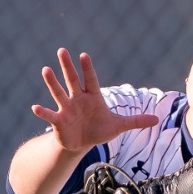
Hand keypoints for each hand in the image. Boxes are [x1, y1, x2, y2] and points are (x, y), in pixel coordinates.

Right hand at [31, 48, 158, 151]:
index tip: (83, 55)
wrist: (83, 143)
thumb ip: (136, 121)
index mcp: (92, 96)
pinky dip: (43, 112)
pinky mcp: (59, 121)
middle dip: (67, 66)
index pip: (90, 79)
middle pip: (72, 80)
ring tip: (45, 69)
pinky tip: (35, 107)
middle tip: (61, 50)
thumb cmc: (99, 129)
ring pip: (59, 93)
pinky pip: (50, 115)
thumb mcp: (119, 126)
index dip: (87, 68)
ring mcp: (67, 108)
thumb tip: (157, 120)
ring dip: (52, 82)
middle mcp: (78, 98)